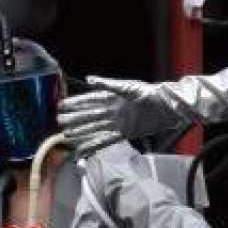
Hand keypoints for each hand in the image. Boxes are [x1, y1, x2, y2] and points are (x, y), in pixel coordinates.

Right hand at [58, 76, 183, 154]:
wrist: (167, 108)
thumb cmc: (150, 94)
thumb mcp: (128, 87)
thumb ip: (108, 85)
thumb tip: (89, 79)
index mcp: (113, 97)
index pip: (90, 100)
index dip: (76, 103)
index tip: (62, 105)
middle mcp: (113, 111)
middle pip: (90, 115)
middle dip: (75, 118)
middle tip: (59, 122)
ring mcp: (118, 123)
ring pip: (95, 128)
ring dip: (81, 132)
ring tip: (67, 135)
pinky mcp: (125, 133)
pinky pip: (106, 140)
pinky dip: (94, 144)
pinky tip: (84, 148)